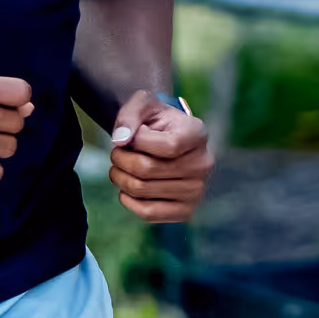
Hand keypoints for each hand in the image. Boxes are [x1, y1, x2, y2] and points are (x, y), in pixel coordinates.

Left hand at [108, 89, 209, 223]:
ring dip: (119, 177)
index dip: (138, 140)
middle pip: (147, 169)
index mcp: (197, 134)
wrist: (161, 139)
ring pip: (142, 190)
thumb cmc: (152, 119)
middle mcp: (203, 164)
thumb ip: (130, 114)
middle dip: (120, 159)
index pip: (167, 146)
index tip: (131, 134)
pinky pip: (147, 213)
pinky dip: (127, 200)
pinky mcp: (185, 211)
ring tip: (119, 166)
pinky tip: (127, 187)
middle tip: (116, 153)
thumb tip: (120, 140)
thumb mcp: (142, 104)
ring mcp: (196, 190)